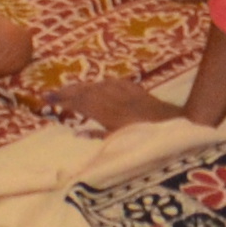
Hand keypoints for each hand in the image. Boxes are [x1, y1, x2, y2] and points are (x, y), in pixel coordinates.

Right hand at [51, 75, 186, 135]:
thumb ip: (99, 136)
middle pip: (87, 91)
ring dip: (83, 87)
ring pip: (99, 85)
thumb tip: (77, 132)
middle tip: (50, 92)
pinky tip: (100, 85)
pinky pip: (114, 83)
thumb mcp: (121, 143)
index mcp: (108, 112)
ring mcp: (127, 92)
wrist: (179, 125)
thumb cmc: (148, 140)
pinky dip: (102, 84)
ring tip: (70, 90)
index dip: (62, 99)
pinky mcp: (138, 91)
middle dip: (68, 91)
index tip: (46, 97)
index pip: (79, 102)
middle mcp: (114, 98)